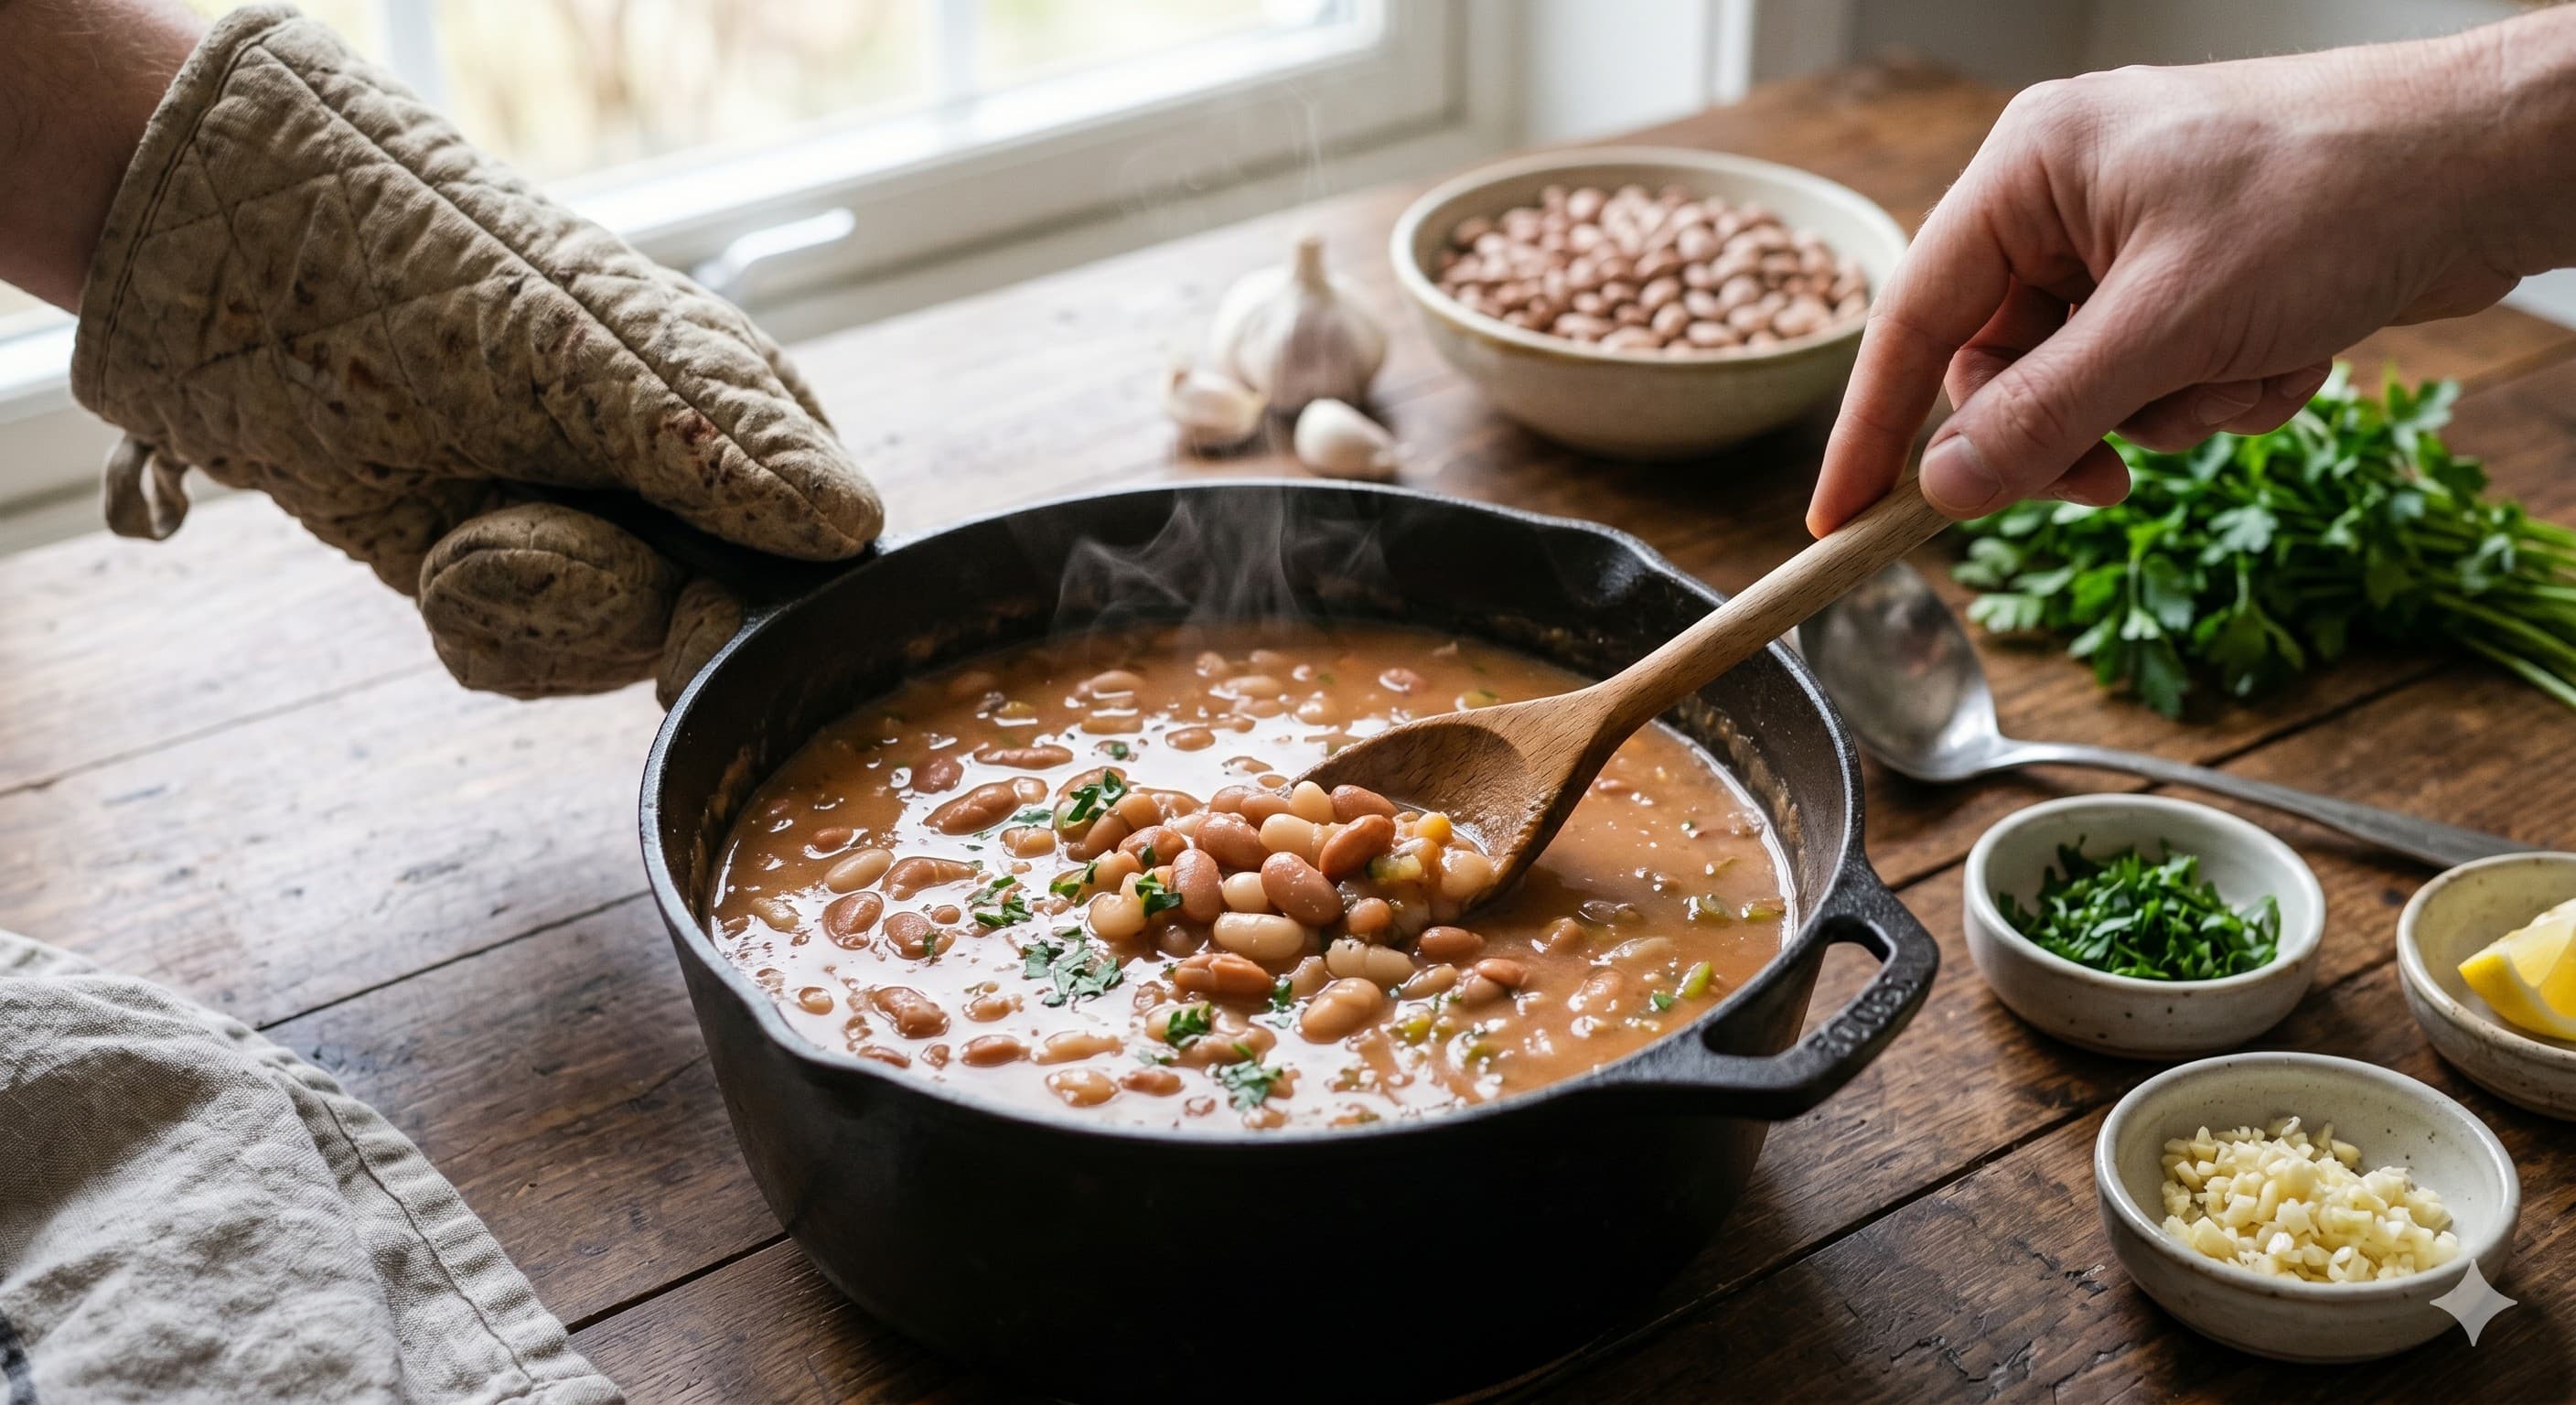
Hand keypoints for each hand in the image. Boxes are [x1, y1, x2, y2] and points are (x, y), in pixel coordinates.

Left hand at [57, 6, 878, 702]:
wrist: (243, 283)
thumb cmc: (433, 276)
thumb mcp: (586, 354)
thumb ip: (715, 442)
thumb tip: (850, 525)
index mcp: (743, 415)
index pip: (815, 556)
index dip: (755, 607)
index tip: (691, 608)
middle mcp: (683, 489)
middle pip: (707, 631)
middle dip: (608, 601)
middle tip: (520, 525)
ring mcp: (596, 541)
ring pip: (607, 655)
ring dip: (521, 597)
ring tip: (461, 513)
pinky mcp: (508, 585)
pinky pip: (524, 662)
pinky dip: (471, 620)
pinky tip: (433, 546)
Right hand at [1806, 11, 2575, 534]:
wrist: (2489, 164)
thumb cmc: (2332, 197)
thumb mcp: (2169, 326)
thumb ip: (2042, 414)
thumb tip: (1942, 489)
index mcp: (2030, 169)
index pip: (1913, 317)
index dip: (1871, 428)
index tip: (1837, 519)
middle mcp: (2067, 198)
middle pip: (1999, 366)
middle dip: (2069, 427)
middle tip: (2110, 478)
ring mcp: (2132, 238)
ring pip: (2086, 385)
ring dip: (2167, 411)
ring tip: (2245, 374)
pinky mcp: (2194, 277)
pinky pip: (2158, 377)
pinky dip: (2218, 391)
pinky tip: (2285, 355)